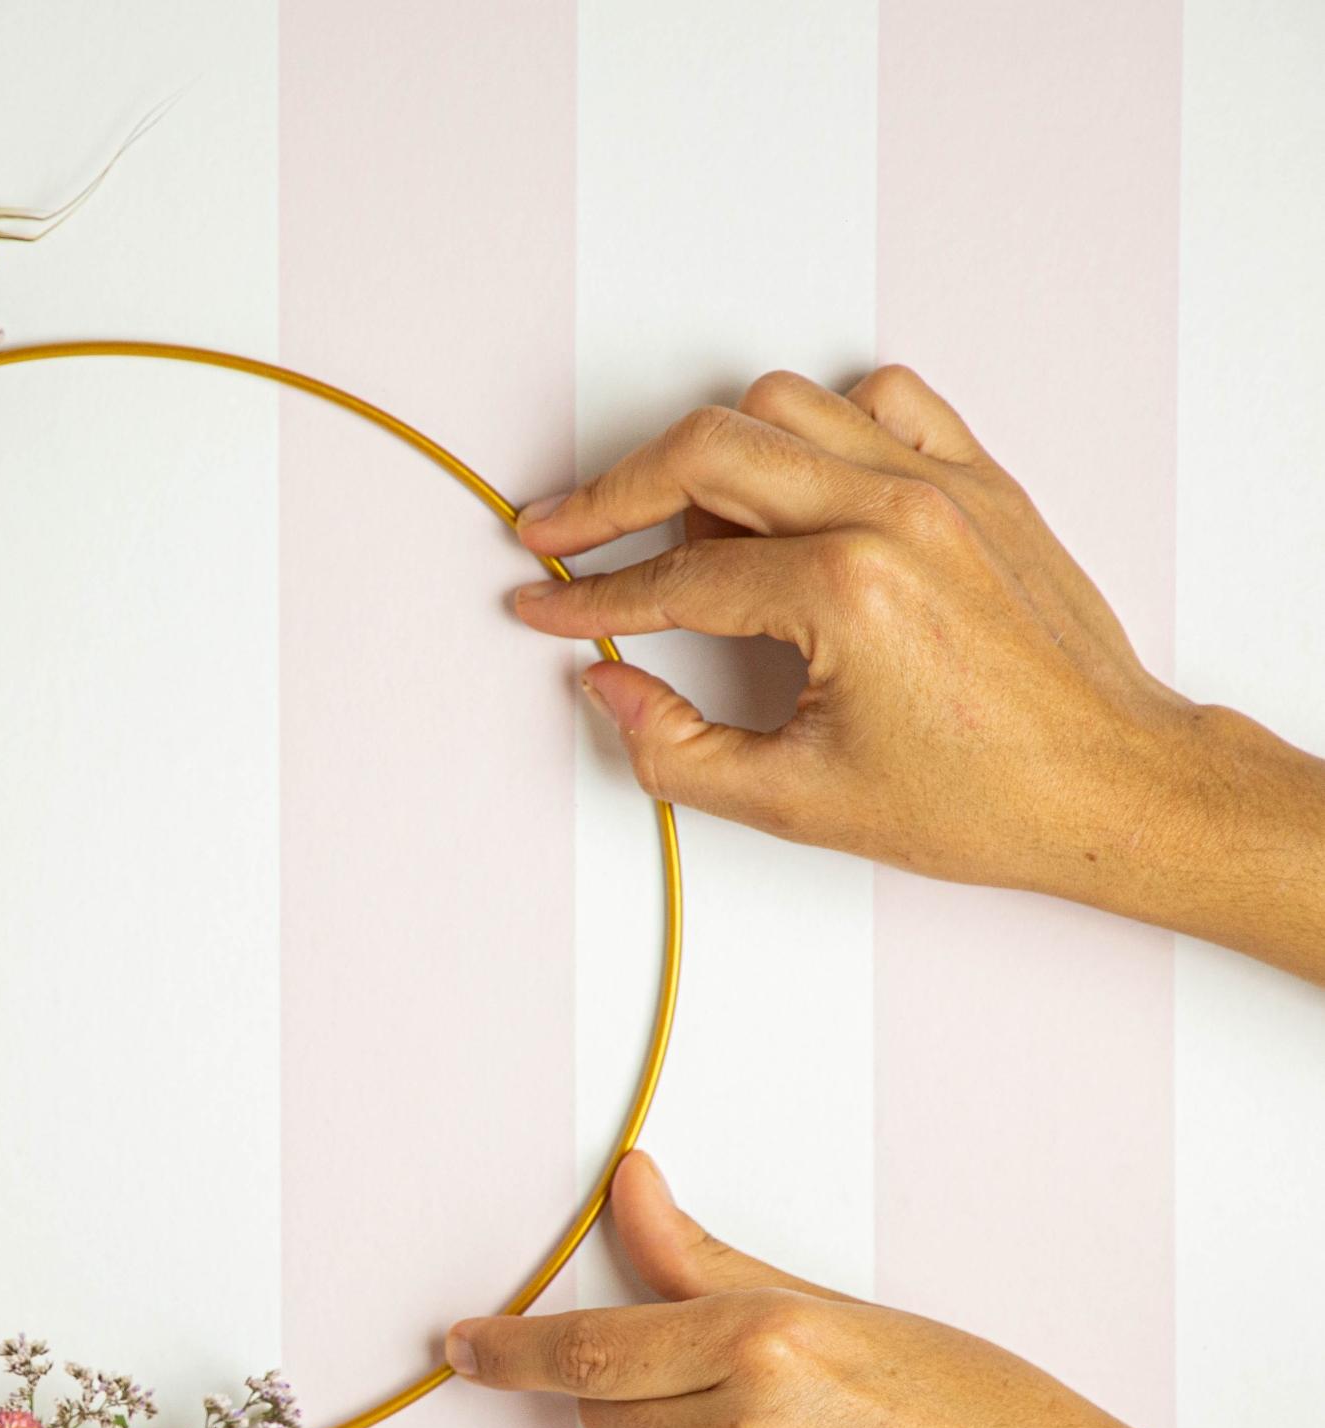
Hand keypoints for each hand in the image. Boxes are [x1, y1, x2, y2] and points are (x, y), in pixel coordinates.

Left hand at [444, 1151, 1175, 1427]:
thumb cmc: (975, 1408)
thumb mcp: (839, 1309)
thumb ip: (706, 1263)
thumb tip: (629, 1188)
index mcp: (762, 1343)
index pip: (590, 1348)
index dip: (510, 1351)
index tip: (460, 1346)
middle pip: (611, 1415)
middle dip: (643, 1396)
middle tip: (739, 1389)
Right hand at [511, 367, 1324, 983]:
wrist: (1113, 785)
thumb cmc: (984, 799)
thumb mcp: (797, 802)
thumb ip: (675, 748)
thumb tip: (608, 686)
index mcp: (847, 592)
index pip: (673, 578)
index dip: (588, 598)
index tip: (540, 604)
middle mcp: (892, 514)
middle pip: (705, 452)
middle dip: (610, 495)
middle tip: (561, 532)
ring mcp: (941, 485)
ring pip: (781, 408)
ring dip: (711, 456)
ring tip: (681, 528)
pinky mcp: (979, 479)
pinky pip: (879, 400)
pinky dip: (819, 426)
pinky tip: (792, 487)